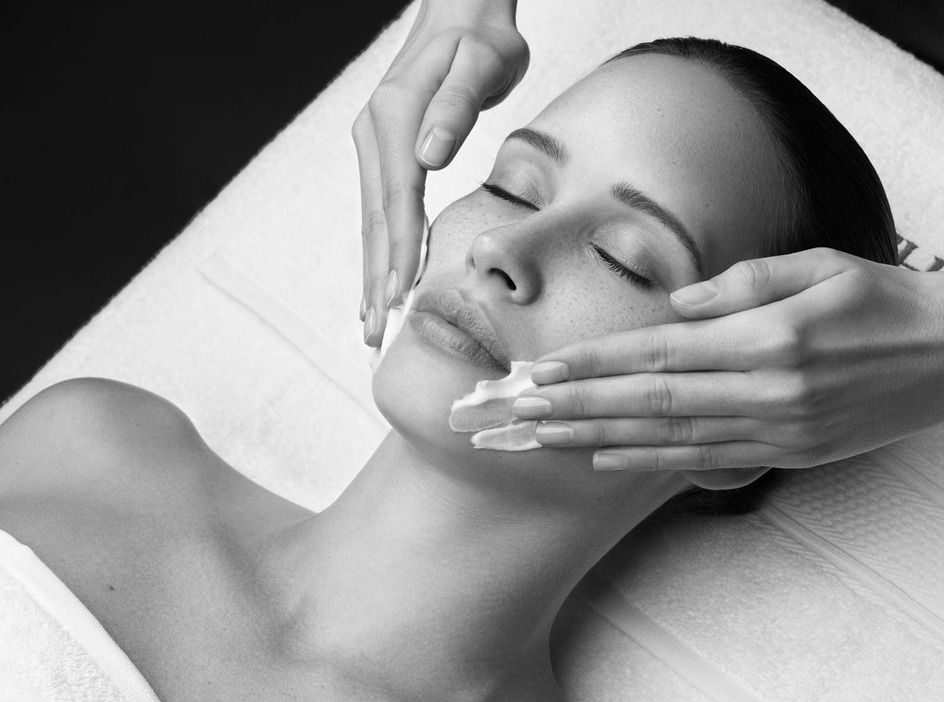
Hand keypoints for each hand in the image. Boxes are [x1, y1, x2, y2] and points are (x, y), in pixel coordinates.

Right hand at [353, 0, 528, 346]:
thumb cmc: (481, 38)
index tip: (400, 298)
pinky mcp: (382, 151)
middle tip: (376, 334)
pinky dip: (376, 252)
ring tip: (369, 323)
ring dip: (370, 274)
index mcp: (396, 118)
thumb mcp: (481, 62)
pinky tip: (375, 282)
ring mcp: (373, 144)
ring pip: (370, 222)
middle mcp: (375, 134)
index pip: (398, 198)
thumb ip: (456, 106)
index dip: (400, 251)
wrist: (461, 12)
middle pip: (375, 221)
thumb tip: (430, 155)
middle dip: (377, 280)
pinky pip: (376, 212)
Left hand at [514, 248, 943, 470]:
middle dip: (573, 407)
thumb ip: (740, 284)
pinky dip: (647, 463)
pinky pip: (703, 461)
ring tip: (540, 441)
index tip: (538, 369)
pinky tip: (604, 461)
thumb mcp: (816, 267)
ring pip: (666, 439)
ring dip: (595, 440)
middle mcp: (765, 392)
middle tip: (514, 412)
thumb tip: (676, 307)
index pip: (656, 353)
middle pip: (647, 402)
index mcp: (767, 339)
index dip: (591, 364)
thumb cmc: (883, 299)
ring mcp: (775, 431)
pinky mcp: (787, 453)